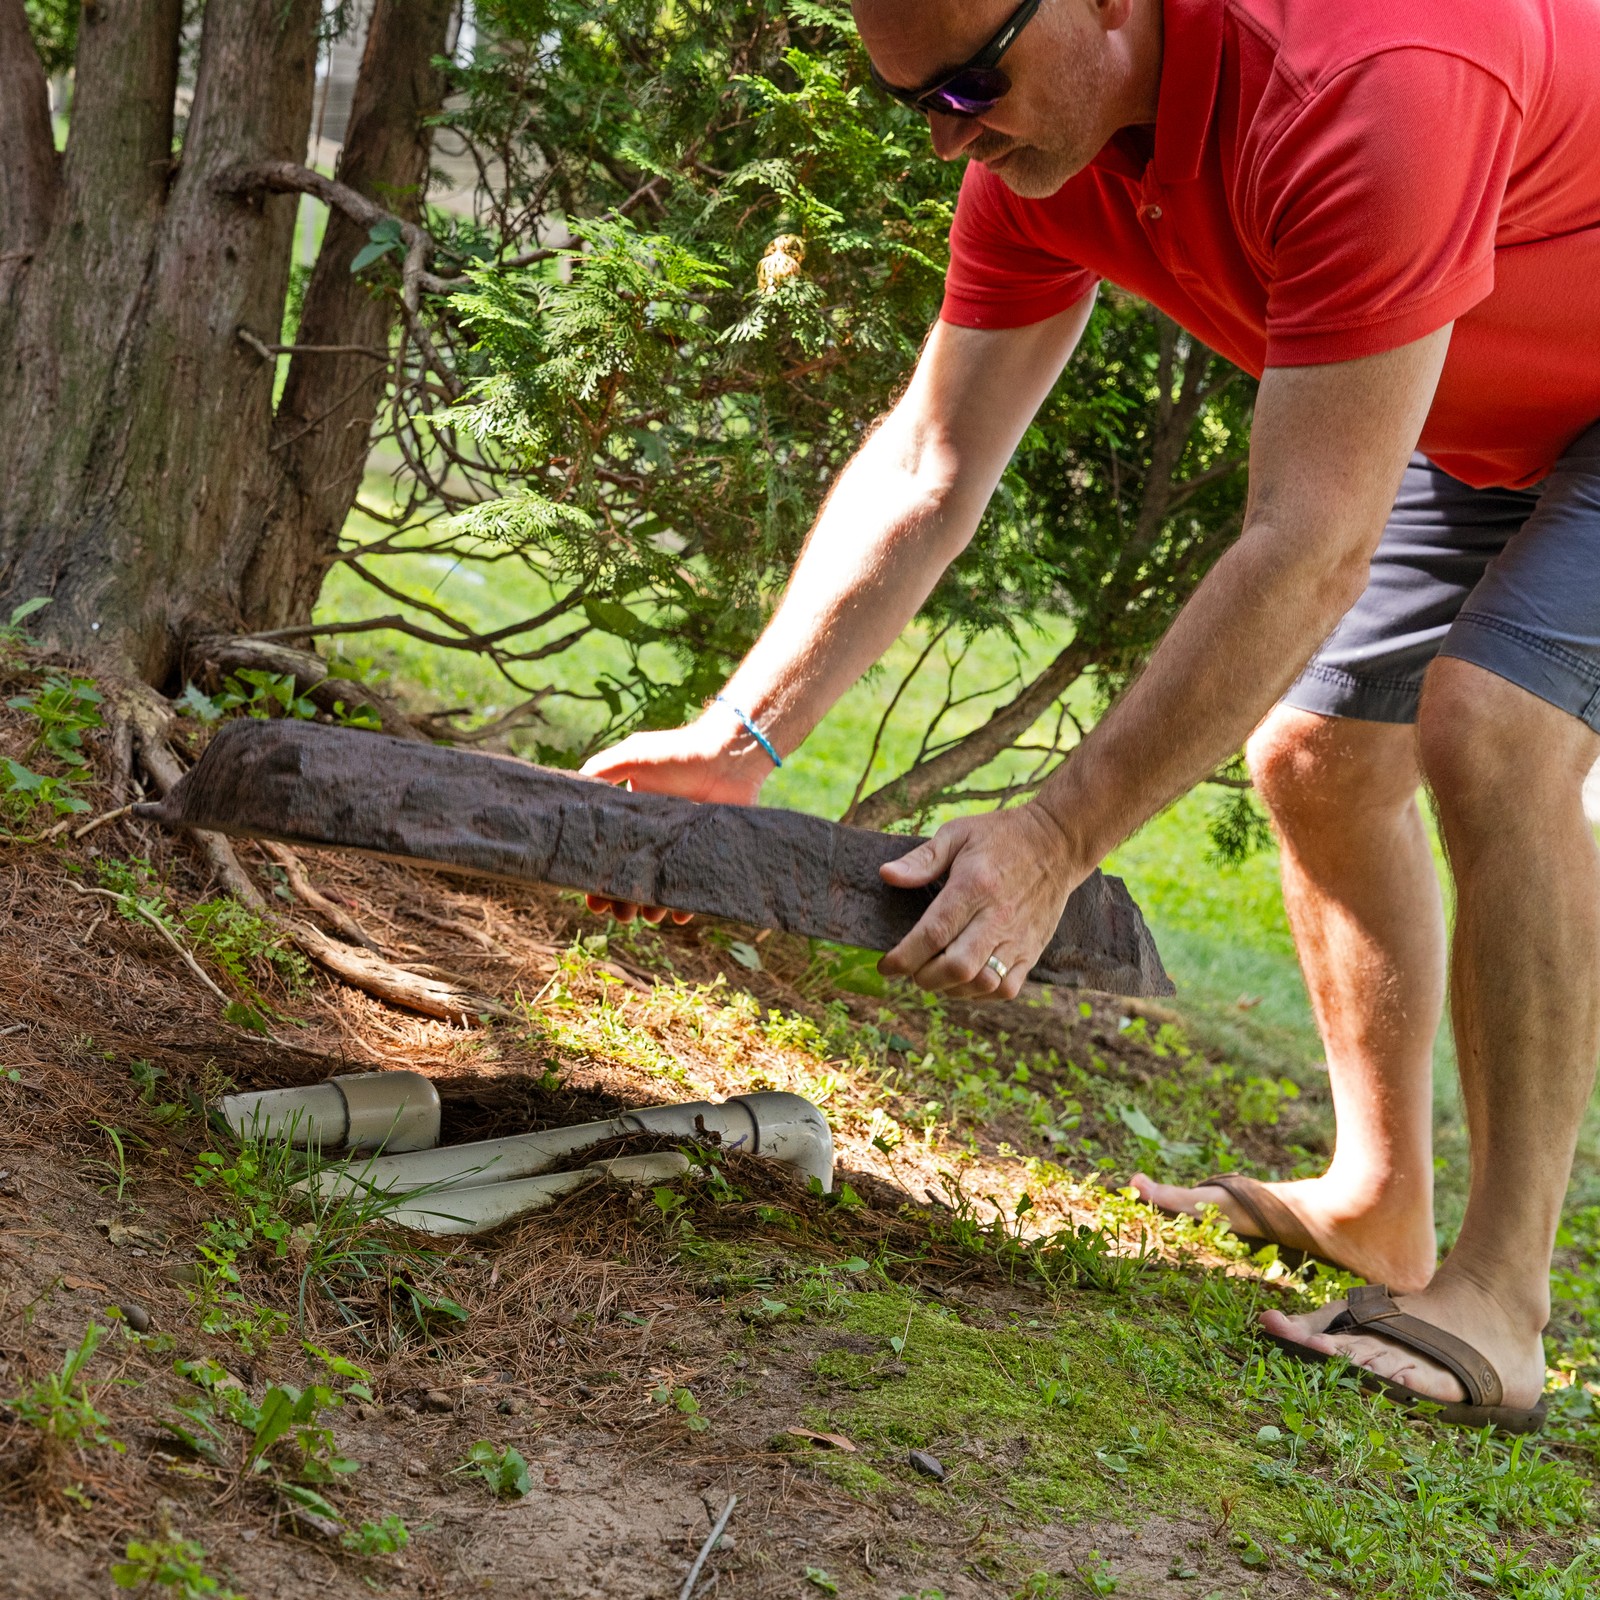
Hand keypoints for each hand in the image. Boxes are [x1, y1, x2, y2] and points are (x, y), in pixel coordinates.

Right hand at [577, 715, 772, 923]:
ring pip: (661, 887)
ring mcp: (683, 847)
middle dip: (623, 901)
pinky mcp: (708, 853)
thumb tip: (572, 790)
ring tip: (649, 916)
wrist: (729, 756)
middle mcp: (657, 837)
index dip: (599, 879)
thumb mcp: (633, 755)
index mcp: (635, 819)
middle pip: (633, 878)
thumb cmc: (679, 753)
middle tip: (620, 914)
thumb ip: (601, 769)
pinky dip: (686, 904)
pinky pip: (695, 886)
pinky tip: (678, 914)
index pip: (610, 855)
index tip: (592, 900)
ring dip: (651, 906)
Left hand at [877, 804, 1083, 999]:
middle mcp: (998, 916)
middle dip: (924, 978)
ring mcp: (1019, 937)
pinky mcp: (1033, 950)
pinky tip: (966, 979)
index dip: (904, 957)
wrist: (1058, 843)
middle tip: (912, 970)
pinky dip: (980, 994)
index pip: (934, 933)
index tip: (886, 966)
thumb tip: (886, 875)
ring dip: (951, 988)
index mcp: (974, 886)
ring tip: (937, 974)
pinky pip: (1006, 989)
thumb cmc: (1002, 837)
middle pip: (957, 967)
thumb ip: (922, 859)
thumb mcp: (958, 834)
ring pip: (981, 984)